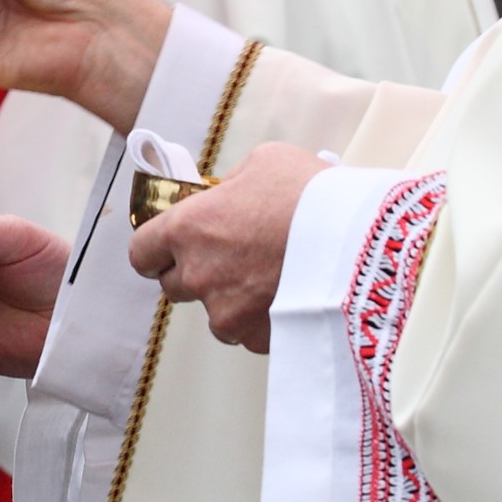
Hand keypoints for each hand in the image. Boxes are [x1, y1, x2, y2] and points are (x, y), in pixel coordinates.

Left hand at [127, 143, 329, 351]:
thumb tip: (228, 194)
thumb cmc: (312, 196)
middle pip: (173, 286)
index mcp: (189, 229)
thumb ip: (232, 184)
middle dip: (194, 273)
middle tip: (227, 257)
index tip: (167, 247)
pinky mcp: (258, 338)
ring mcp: (228, 313)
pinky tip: (286, 294)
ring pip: (214, 313)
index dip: (154, 249)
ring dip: (229, 300)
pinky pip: (248, 333)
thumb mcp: (263, 163)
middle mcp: (199, 275)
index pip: (141, 252)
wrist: (360, 240)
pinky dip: (261, 319)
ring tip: (266, 276)